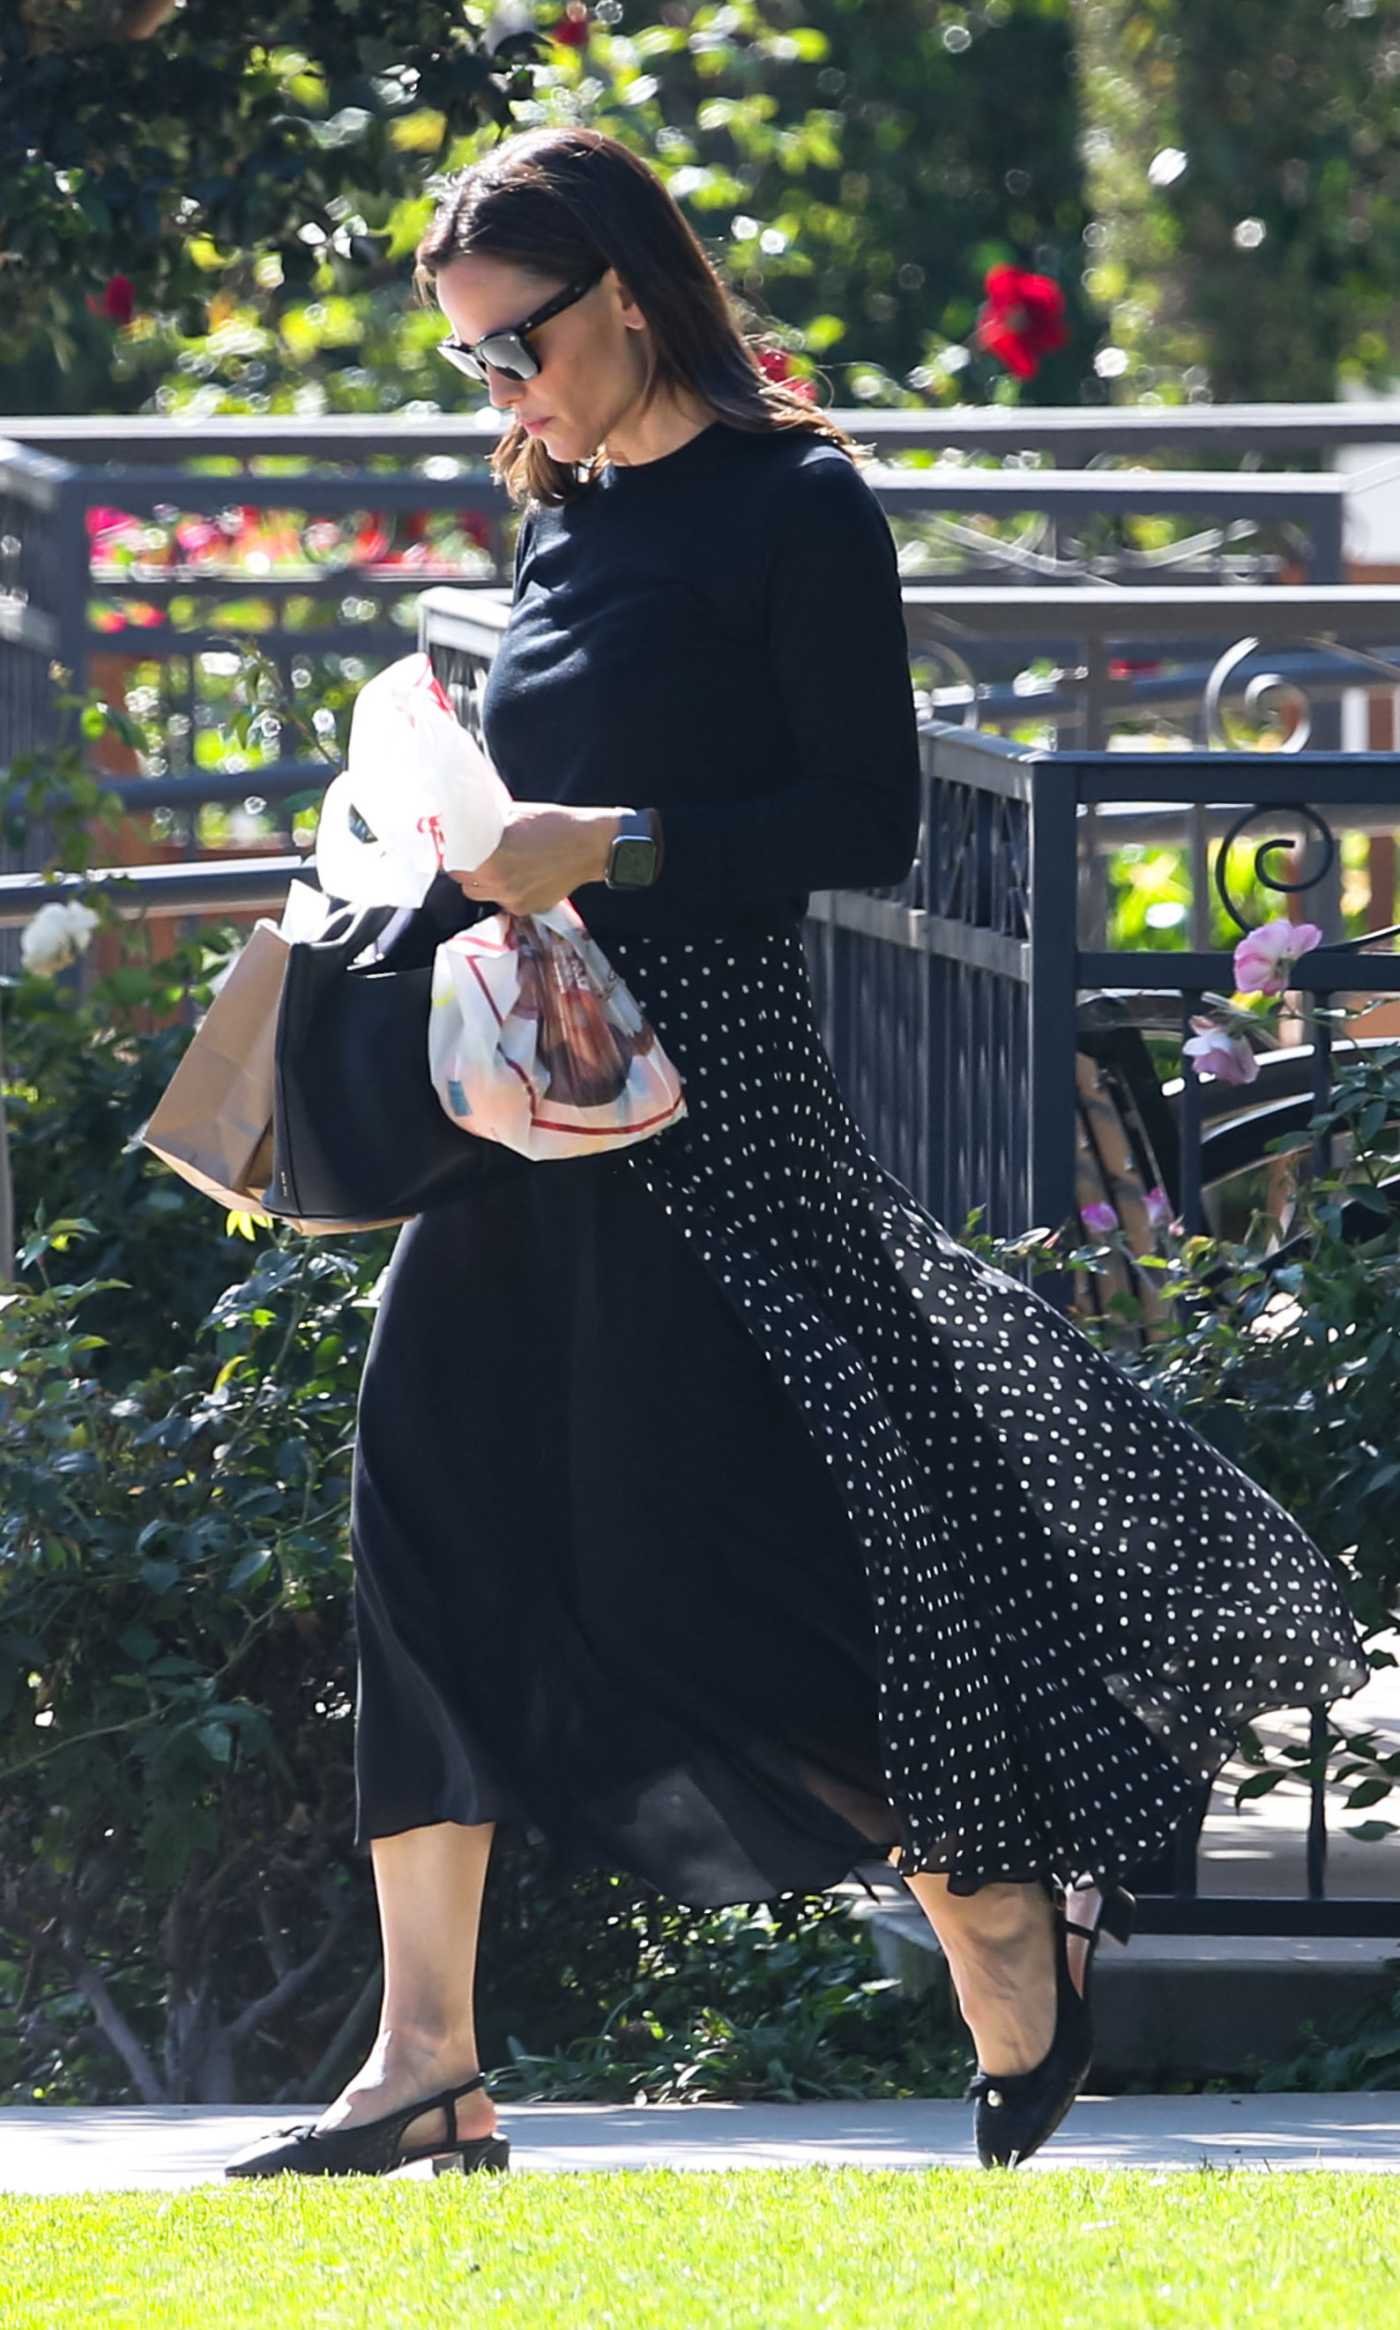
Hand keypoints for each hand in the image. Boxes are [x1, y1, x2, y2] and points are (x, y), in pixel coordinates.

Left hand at [448, 803, 623, 915]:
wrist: (588, 846)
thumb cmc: (555, 826)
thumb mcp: (514, 816)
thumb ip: (489, 825)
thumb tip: (470, 822)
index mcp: (490, 860)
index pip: (455, 866)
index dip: (456, 856)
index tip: (458, 850)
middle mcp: (498, 884)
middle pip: (465, 884)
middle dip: (468, 871)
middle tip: (477, 857)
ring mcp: (513, 899)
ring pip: (484, 896)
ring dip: (484, 884)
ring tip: (498, 868)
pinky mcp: (528, 908)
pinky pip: (506, 903)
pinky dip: (507, 892)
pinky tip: (519, 876)